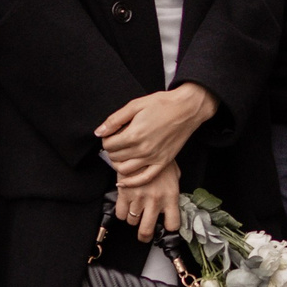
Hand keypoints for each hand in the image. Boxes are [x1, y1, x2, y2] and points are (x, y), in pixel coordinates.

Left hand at [98, 83, 216, 184]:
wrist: (187, 109)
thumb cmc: (162, 104)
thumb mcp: (135, 105)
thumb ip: (115, 120)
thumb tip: (99, 132)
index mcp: (133, 134)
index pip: (108, 145)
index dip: (106, 139)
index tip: (111, 134)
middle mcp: (142, 149)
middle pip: (114, 157)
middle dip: (111, 150)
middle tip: (116, 142)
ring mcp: (153, 158)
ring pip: (124, 170)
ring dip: (118, 164)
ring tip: (121, 155)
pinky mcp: (163, 162)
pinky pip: (144, 178)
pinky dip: (131, 182)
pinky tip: (124, 182)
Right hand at [116, 162, 181, 241]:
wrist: (142, 145)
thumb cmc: (158, 158)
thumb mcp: (174, 173)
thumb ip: (172, 190)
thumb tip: (172, 202)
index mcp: (171, 196)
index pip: (173, 224)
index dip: (169, 228)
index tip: (166, 226)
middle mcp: (155, 201)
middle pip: (147, 230)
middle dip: (145, 235)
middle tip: (145, 235)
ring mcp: (139, 198)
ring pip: (132, 222)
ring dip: (133, 219)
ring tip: (135, 212)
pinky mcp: (124, 194)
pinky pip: (120, 214)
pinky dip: (122, 213)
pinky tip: (126, 207)